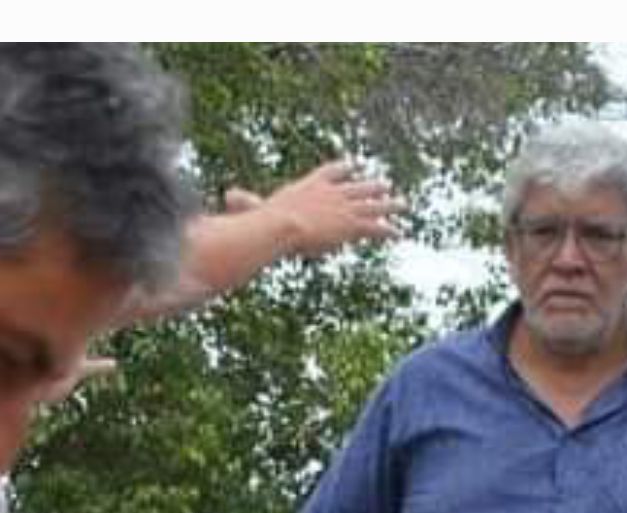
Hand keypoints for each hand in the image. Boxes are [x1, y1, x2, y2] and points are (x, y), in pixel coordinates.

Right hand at [252, 159, 396, 260]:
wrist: (284, 224)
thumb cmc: (267, 220)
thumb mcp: (255, 208)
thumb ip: (243, 202)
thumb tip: (224, 196)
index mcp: (312, 185)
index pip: (333, 171)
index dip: (343, 169)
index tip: (352, 166)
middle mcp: (332, 192)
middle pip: (356, 185)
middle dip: (371, 185)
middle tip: (384, 183)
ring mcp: (344, 206)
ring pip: (372, 203)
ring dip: (388, 204)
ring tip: (403, 203)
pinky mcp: (352, 223)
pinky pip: (374, 226)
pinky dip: (387, 229)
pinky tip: (398, 232)